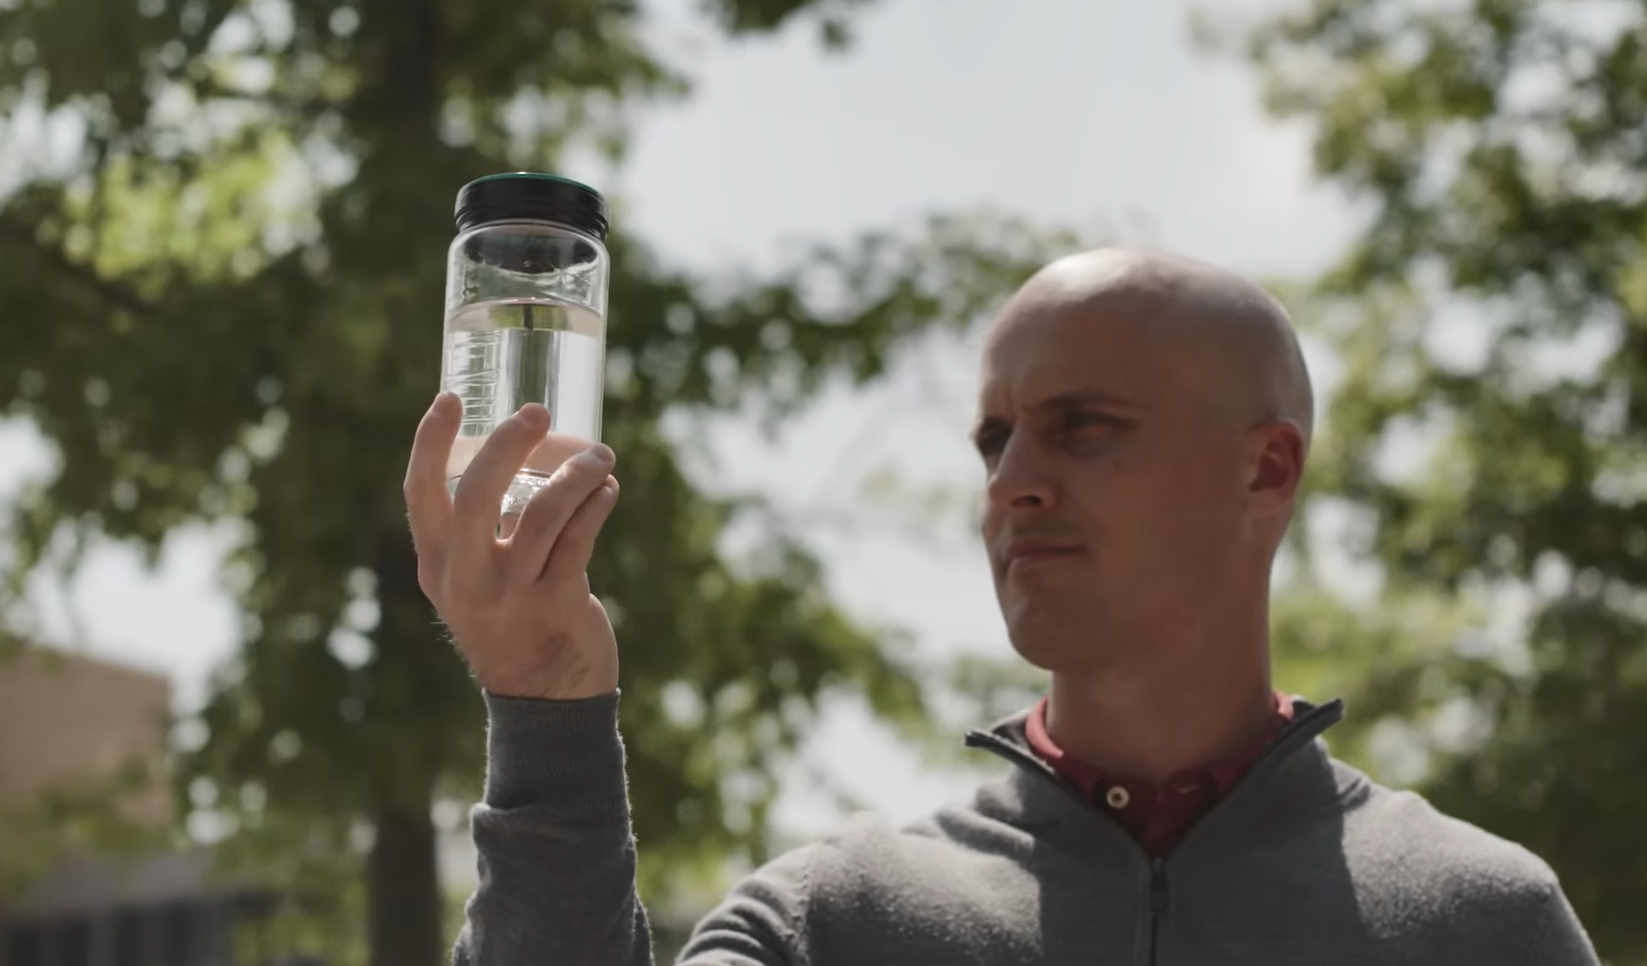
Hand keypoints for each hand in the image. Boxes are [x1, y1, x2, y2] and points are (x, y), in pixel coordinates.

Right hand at [404, 393, 621, 699]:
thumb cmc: (511, 618)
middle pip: (476, 495)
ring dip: (576, 475)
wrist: (543, 697)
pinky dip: (597, 506)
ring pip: (542, 514)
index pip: (420, 493)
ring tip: (600, 454)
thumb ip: (481, 530)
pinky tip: (609, 488)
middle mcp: (466, 578)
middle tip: (538, 412)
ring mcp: (511, 593)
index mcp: (437, 564)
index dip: (430, 442)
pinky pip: (579, 540)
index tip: (450, 398)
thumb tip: (515, 454)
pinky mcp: (557, 603)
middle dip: (507, 445)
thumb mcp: (473, 582)